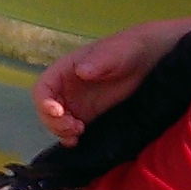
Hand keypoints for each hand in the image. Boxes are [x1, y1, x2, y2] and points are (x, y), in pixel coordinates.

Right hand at [33, 25, 168, 143]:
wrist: (147, 60)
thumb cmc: (127, 49)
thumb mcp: (114, 53)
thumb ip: (98, 61)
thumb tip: (81, 72)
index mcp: (65, 71)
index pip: (43, 89)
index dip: (44, 103)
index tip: (58, 112)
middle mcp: (66, 89)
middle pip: (46, 110)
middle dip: (54, 122)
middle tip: (74, 127)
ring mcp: (76, 104)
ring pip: (56, 123)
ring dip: (61, 132)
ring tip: (79, 133)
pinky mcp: (89, 115)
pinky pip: (71, 129)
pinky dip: (70, 137)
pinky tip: (80, 140)